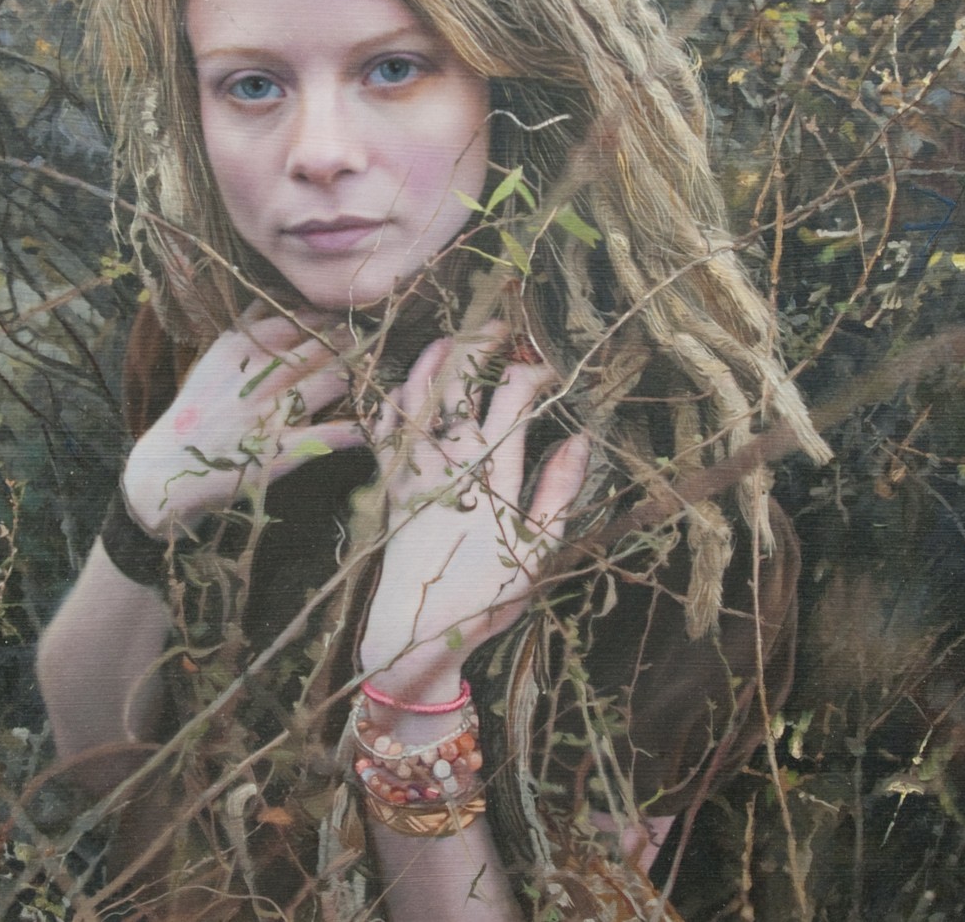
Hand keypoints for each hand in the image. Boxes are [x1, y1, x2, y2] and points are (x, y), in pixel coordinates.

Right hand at [122, 303, 366, 534]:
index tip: (343, 318)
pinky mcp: (278, 452)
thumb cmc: (197, 411)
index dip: (326, 317)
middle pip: (319, 345)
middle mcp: (254, 377)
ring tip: (368, 372)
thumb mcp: (214, 359)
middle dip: (350, 340)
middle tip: (368, 340)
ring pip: (330, 381)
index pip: (295, 318)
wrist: (166, 467)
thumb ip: (248, 327)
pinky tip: (372, 423)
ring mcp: (268, 414)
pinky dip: (354, 429)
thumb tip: (288, 299)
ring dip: (356, 375)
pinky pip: (326, 436)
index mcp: (238, 348)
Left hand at [358, 323, 589, 699]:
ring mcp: (412, 468)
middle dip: (481, 345)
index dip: (534, 372)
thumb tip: (581, 439)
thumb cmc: (482, 597)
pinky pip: (384, 430)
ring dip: (435, 360)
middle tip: (501, 330)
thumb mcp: (537, 553)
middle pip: (461, 382)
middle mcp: (449, 461)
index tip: (551, 368)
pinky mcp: (387, 484)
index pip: (514, 398)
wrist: (412, 634)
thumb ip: (559, 493)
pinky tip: (403, 385)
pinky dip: (392, 401)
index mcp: (492, 475)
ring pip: (418, 396)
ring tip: (453, 338)